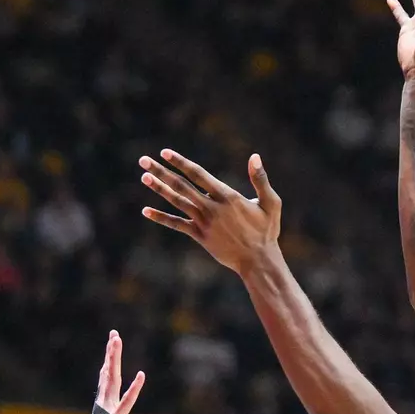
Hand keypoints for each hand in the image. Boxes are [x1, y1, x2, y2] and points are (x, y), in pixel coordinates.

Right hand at [80, 330, 145, 413]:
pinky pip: (126, 403)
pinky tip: (141, 375)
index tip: (110, 346)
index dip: (109, 362)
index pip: (106, 380)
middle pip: (109, 374)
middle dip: (111, 353)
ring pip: (112, 381)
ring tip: (115, 340)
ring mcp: (108, 413)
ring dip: (114, 359)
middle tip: (114, 334)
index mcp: (103, 408)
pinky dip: (134, 389)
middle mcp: (103, 406)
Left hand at [140, 149, 280, 274]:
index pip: (199, 175)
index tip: (165, 152)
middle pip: (181, 186)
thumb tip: (255, 157)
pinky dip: (161, 218)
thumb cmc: (266, 230)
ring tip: (144, 176)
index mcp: (227, 197)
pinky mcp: (200, 236)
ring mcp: (204, 223)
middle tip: (143, 160)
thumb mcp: (271, 203)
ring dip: (159, 189)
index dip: (181, 163)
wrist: (258, 260)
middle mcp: (212, 208)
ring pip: (177, 202)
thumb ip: (260, 180)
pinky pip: (177, 225)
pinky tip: (145, 211)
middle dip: (161, 171)